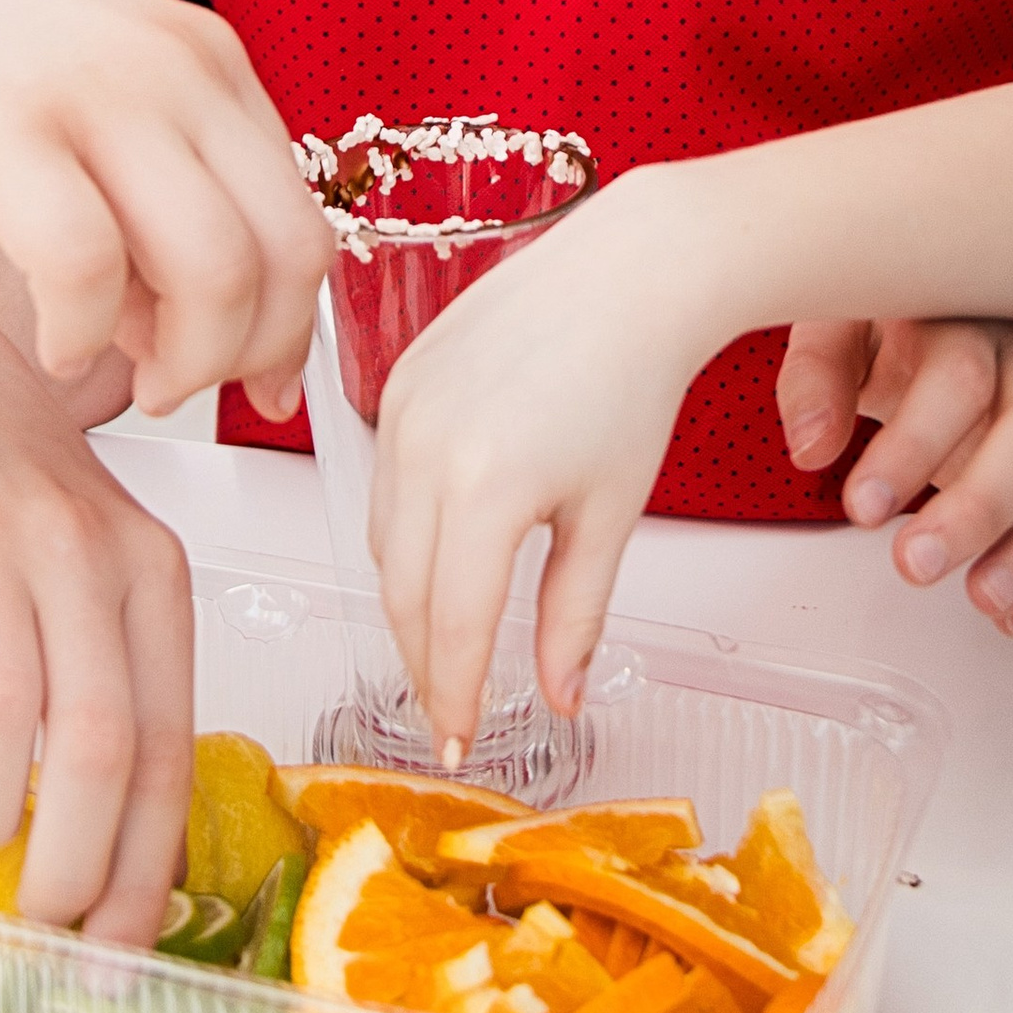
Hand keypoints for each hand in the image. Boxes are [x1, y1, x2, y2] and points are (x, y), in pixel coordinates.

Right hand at [0, 0, 329, 416]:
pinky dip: (83, 336)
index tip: (255, 386)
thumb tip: (179, 324)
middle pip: (281, 253)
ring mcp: (90, 92)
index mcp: (201, 56)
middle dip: (247, 354)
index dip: (287, 324)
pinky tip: (50, 346)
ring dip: (182, 360)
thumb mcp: (79, 102)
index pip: (300, 219)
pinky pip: (89, 269)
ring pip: (215, 269)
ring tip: (117, 378)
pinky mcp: (2, 129)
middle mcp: (170, 65)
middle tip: (176, 394)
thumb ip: (146, 197)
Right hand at [0, 267, 197, 943]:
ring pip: (5, 699)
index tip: (121, 949)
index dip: (144, 861)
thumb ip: (110, 673)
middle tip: (41, 928)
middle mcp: (80, 544)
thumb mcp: (93, 561)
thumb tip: (110, 851)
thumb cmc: (4, 479)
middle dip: (73, 864)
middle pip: (99, 739)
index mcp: (148, 569)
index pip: (166, 742)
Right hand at [368, 172, 710, 760]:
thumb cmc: (633, 377)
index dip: (453, 695)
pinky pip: (381, 483)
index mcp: (486, 487)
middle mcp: (426, 446)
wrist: (628, 271)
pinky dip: (401, 533)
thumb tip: (559, 697)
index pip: (451, 625)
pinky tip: (438, 556)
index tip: (461, 741)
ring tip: (447, 642)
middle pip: (400, 592)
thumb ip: (574, 615)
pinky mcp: (394, 381)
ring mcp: (401, 409)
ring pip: (380, 540)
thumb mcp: (611, 514)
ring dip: (408, 600)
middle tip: (452, 708)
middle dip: (424, 661)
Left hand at [781, 317, 1012, 631]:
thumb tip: (812, 445)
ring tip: (983, 599)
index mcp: (968, 326)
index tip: (864, 507)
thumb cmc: (892, 337)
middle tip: (917, 564)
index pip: (961, 376)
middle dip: (983, 507)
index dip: (916, 445)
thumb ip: (816, 376)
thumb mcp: (837, 331)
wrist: (948, 331)